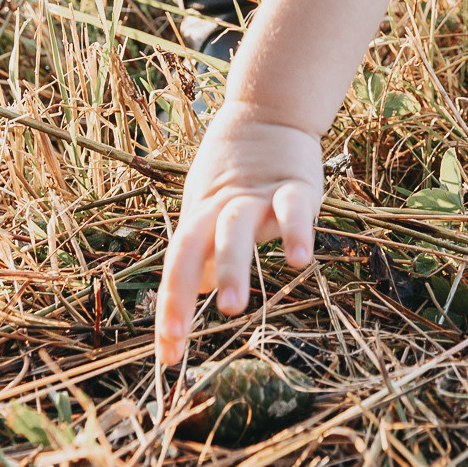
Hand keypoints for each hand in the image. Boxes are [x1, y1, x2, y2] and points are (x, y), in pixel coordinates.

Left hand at [156, 109, 322, 366]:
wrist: (270, 110)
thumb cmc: (237, 168)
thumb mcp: (212, 206)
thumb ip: (203, 246)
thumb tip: (194, 289)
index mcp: (201, 214)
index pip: (176, 263)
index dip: (169, 307)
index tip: (168, 355)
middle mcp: (223, 206)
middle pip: (194, 246)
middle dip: (181, 293)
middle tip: (178, 339)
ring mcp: (258, 195)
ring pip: (235, 229)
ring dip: (229, 267)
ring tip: (230, 307)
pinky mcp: (295, 184)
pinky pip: (292, 208)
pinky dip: (294, 231)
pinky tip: (299, 259)